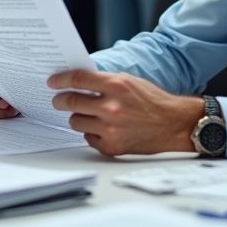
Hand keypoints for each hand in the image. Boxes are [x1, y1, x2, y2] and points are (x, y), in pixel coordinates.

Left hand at [48, 70, 202, 156]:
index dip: (61, 80)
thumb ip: (104, 82)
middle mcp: (112, 108)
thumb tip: (77, 82)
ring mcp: (111, 129)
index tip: (52, 82)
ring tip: (88, 115)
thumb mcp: (129, 82)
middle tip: (58, 100)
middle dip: (60, 100)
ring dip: (78, 117)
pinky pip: (88, 138)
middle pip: (71, 102)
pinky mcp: (112, 146)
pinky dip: (91, 133)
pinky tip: (102, 128)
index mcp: (116, 86)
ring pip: (76, 122)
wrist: (174, 124)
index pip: (78, 80)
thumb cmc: (153, 101)